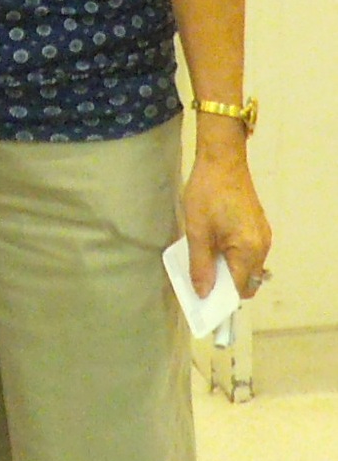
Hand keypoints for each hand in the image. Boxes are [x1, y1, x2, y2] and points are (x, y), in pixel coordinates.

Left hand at [182, 145, 271, 299]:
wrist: (222, 159)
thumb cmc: (206, 193)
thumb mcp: (197, 230)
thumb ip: (200, 265)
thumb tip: (202, 294)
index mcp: (249, 250)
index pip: (238, 289)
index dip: (220, 299)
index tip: (201, 301)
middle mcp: (262, 246)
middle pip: (245, 281)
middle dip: (224, 285)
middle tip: (199, 279)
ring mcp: (263, 236)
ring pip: (246, 267)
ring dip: (227, 269)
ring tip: (203, 261)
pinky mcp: (258, 226)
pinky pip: (247, 252)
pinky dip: (232, 256)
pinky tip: (213, 246)